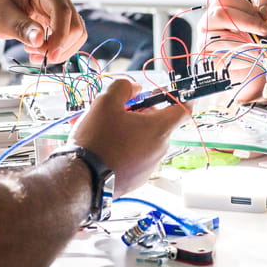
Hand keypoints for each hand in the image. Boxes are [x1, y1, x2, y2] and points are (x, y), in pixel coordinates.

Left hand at [0, 0, 85, 63]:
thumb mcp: (1, 17)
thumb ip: (21, 28)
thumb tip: (39, 40)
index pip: (63, 11)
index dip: (60, 36)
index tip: (49, 56)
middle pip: (74, 25)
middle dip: (58, 46)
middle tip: (34, 56)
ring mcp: (61, 6)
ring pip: (76, 34)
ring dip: (60, 50)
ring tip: (34, 56)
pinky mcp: (60, 19)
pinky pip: (70, 38)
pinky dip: (58, 50)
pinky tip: (38, 52)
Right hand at [70, 79, 189, 193]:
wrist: (82, 179)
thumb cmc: (96, 142)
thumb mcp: (106, 102)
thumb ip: (124, 87)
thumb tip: (134, 88)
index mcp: (158, 129)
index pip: (184, 109)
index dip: (179, 96)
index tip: (169, 92)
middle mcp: (159, 149)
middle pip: (159, 124)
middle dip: (142, 114)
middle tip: (121, 111)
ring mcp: (149, 166)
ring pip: (145, 140)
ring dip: (131, 132)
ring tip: (106, 131)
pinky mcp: (137, 179)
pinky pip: (136, 158)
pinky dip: (126, 150)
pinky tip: (106, 148)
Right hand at [198, 0, 266, 100]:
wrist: (255, 63)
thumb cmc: (258, 37)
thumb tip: (262, 11)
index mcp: (219, 6)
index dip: (246, 7)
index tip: (263, 18)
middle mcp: (207, 21)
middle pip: (220, 14)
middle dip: (247, 23)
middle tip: (265, 32)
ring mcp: (204, 40)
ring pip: (223, 36)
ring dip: (247, 42)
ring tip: (260, 47)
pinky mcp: (207, 58)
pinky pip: (223, 55)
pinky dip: (241, 57)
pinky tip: (248, 57)